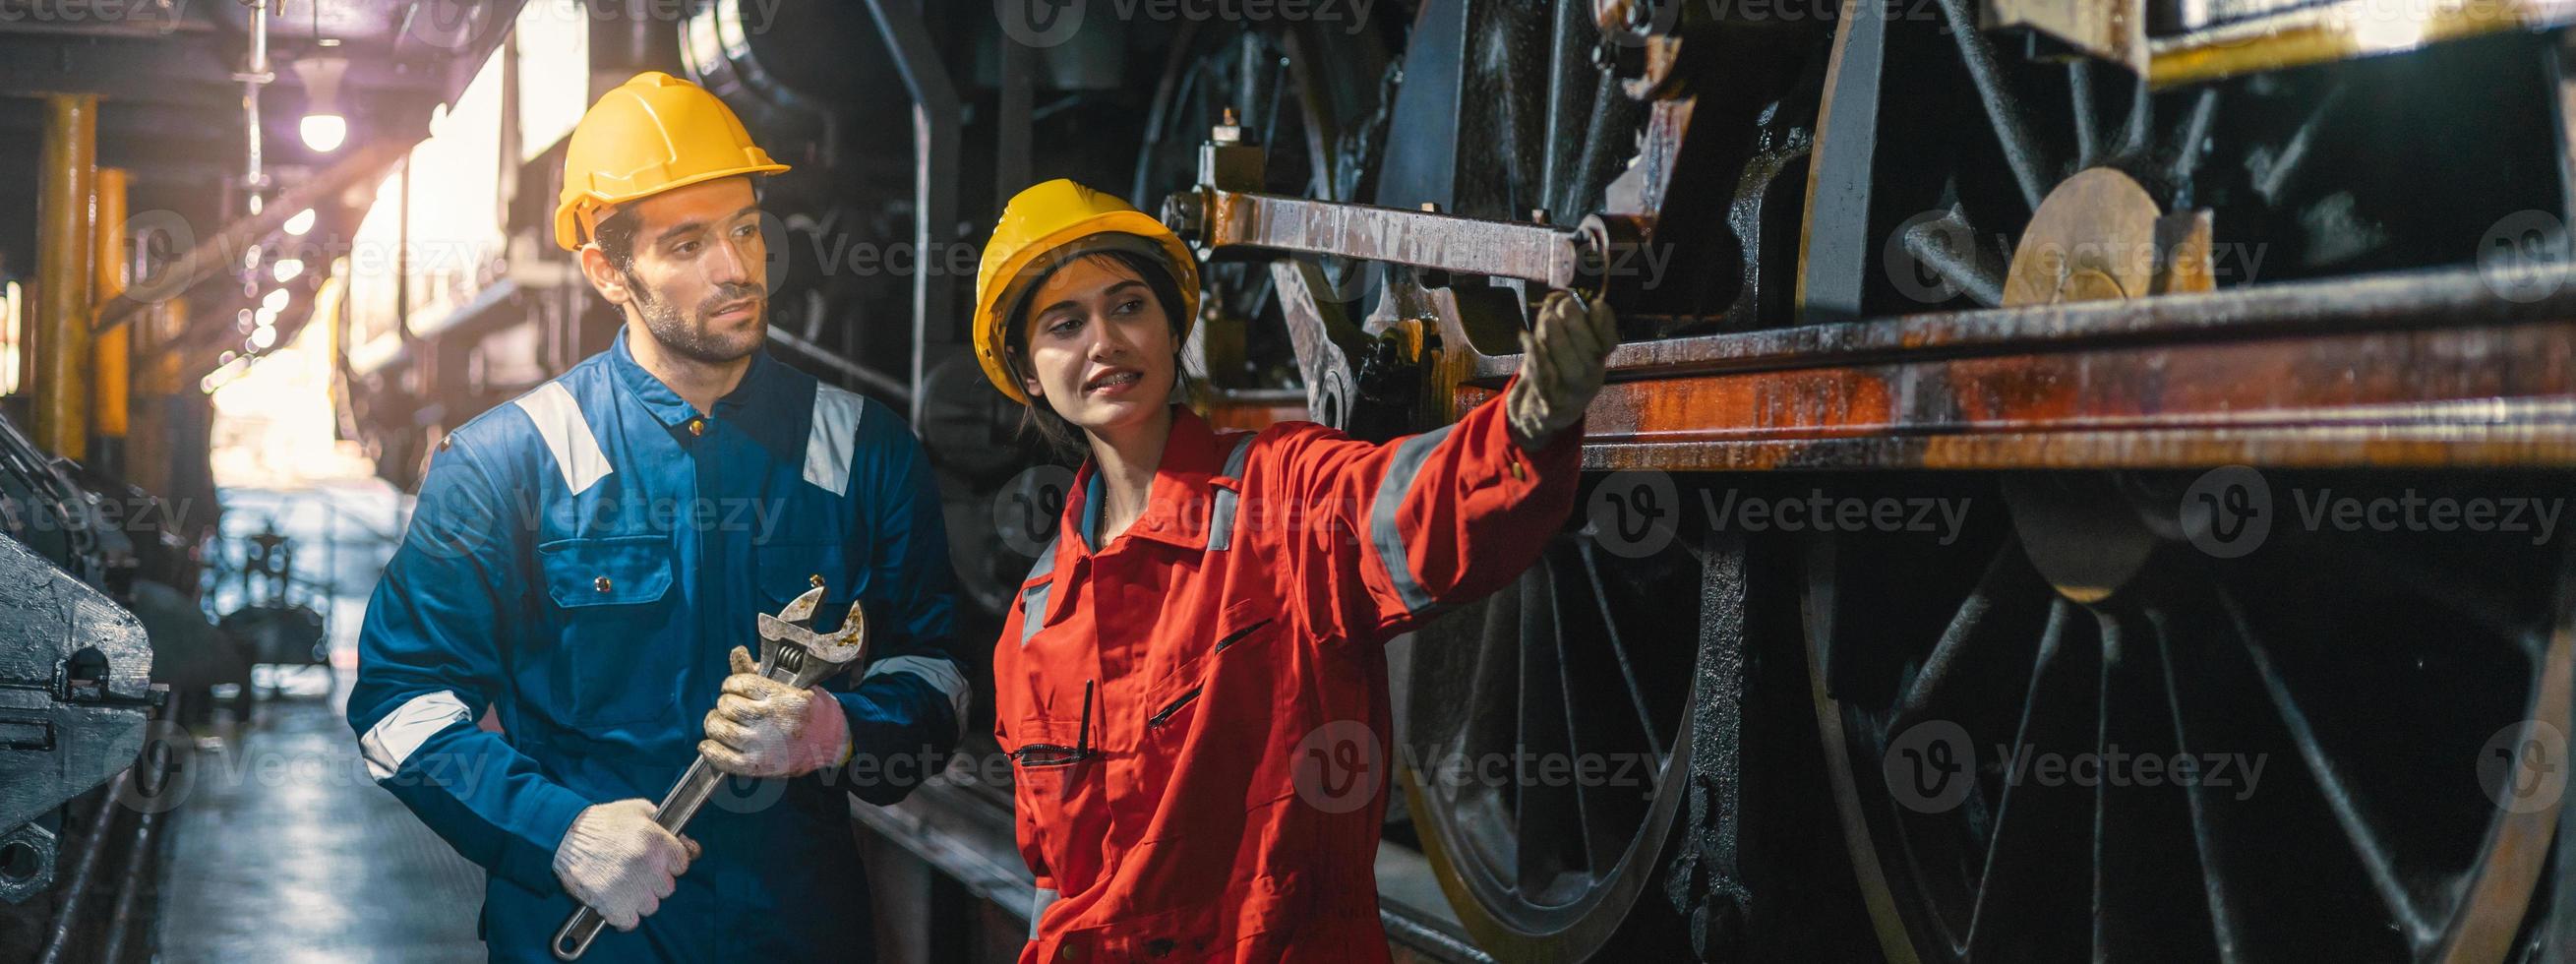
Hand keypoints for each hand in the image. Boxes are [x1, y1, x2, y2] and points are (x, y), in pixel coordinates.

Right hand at [553, 798, 697, 931]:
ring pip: (650, 906)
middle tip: (636, 873)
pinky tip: (614, 901)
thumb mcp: (639, 810)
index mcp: (657, 841)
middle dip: (654, 881)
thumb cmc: (602, 822)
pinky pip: (629, 922)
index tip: (659, 863)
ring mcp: (631, 887)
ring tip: (622, 885)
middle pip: (667, 887)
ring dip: (638, 899)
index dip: (670, 863)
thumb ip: (666, 826)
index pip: (682, 864)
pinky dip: (622, 916)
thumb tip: (689, 844)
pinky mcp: (612, 905)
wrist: (565, 834)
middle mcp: (648, 865)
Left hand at [700, 646, 850, 777]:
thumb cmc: (811, 711)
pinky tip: (711, 744)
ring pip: (720, 729)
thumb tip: (736, 652)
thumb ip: (759, 672)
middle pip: (727, 706)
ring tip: (722, 722)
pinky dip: (710, 750)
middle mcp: (774, 721)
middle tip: (729, 706)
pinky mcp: (758, 766)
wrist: (831, 742)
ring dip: (715, 723)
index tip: (733, 687)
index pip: (740, 683)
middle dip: (724, 703)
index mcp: (785, 698)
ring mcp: (765, 745)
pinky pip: (722, 758)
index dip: (731, 684)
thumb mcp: (792, 685)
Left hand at [1506, 290, 1618, 451]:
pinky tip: (1526, 337)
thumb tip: (1561, 297)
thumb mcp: (1562, 345)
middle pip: (1591, 356)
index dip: (1606, 324)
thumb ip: (1564, 323)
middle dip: (1579, 328)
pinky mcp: (1551, 404)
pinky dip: (1536, 357)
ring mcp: (1572, 394)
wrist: (1538, 413)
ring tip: (1549, 318)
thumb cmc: (1552, 369)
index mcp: (1597, 360)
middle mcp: (1591, 378)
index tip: (1595, 303)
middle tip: (1566, 305)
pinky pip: (1545, 380)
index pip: (1609, 342)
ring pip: (1571, 369)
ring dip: (1560, 341)